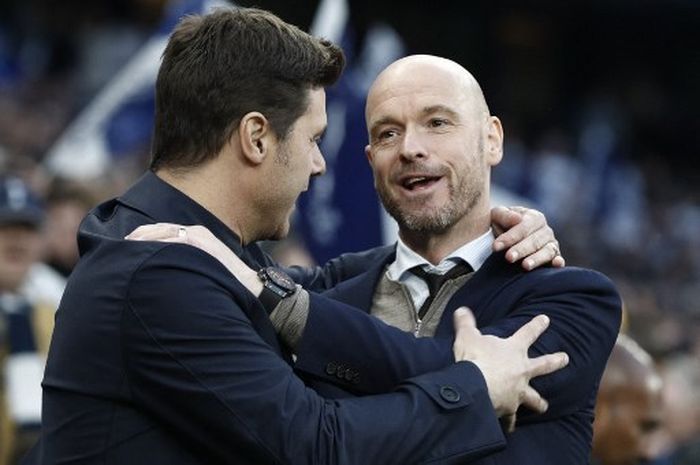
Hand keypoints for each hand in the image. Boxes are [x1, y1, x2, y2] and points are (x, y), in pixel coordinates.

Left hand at [125, 223, 262, 295]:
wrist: (251, 285)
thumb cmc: (229, 282)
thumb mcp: (206, 267)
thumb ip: (189, 263)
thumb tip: (171, 274)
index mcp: (197, 236)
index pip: (165, 231)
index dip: (145, 236)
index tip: (128, 244)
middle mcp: (196, 232)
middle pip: (160, 229)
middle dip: (139, 236)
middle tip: (120, 245)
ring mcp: (198, 236)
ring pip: (163, 232)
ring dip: (144, 239)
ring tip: (126, 246)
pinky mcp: (200, 242)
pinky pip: (173, 239)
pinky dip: (156, 242)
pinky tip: (142, 250)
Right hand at [451, 307, 568, 431]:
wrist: (476, 387)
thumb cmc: (475, 359)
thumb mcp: (468, 336)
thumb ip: (466, 323)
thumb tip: (461, 309)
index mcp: (514, 350)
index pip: (527, 333)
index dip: (537, 325)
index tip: (546, 319)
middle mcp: (521, 370)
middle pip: (543, 365)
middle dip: (555, 361)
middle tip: (565, 358)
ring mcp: (518, 391)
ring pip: (533, 398)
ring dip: (538, 403)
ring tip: (544, 407)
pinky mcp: (509, 408)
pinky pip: (510, 419)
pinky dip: (509, 423)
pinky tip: (509, 429)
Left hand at [490, 206, 564, 269]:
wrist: (503, 237)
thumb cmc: (500, 225)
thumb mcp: (497, 216)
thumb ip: (504, 215)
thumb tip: (517, 219)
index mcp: (534, 217)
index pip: (523, 227)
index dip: (510, 237)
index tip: (496, 246)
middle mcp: (545, 231)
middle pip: (534, 241)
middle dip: (521, 249)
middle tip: (508, 258)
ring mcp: (552, 244)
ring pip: (547, 251)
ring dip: (537, 259)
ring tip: (525, 266)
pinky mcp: (554, 258)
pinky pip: (558, 260)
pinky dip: (558, 262)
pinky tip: (556, 264)